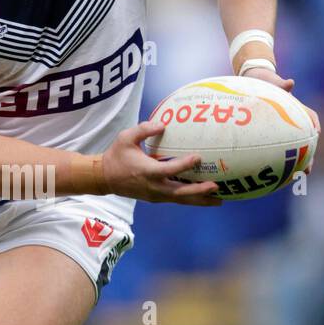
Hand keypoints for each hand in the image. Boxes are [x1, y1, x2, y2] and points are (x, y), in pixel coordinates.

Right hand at [101, 121, 220, 204]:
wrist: (104, 178)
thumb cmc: (116, 156)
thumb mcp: (126, 138)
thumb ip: (144, 129)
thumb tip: (163, 124)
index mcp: (147, 172)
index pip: (169, 170)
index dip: (184, 165)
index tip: (198, 157)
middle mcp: (153, 187)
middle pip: (180, 193)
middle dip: (199, 191)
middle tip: (216, 186)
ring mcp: (155, 195)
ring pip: (180, 200)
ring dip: (200, 200)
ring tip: (219, 200)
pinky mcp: (156, 198)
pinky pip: (176, 199)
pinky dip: (191, 199)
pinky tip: (205, 197)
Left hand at [245, 69, 320, 164]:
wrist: (253, 79)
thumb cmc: (265, 80)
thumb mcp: (272, 81)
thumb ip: (281, 84)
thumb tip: (290, 83)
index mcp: (295, 107)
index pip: (310, 116)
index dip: (314, 124)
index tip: (317, 133)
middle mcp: (291, 120)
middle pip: (304, 139)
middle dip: (308, 155)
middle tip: (308, 169)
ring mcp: (282, 127)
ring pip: (292, 147)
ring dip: (296, 162)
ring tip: (296, 177)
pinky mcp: (271, 132)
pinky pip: (275, 147)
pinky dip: (277, 158)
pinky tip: (273, 171)